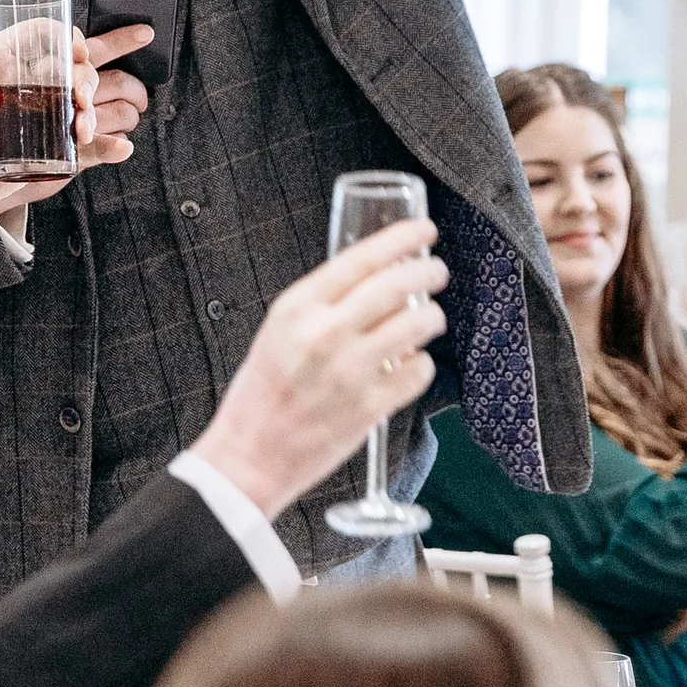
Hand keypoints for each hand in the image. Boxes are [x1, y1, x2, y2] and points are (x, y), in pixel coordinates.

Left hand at [0, 22, 152, 215]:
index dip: (62, 36)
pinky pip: (83, 145)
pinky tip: (122, 149)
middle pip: (68, 68)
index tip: (78, 51)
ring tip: (83, 132)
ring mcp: (38, 116)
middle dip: (85, 80)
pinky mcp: (48, 148)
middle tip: (81, 101)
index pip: (36, 37)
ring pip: (81, 102)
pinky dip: (105, 146)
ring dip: (92, 112)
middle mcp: (23, 85)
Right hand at [190, 220, 448, 519]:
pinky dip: (423, 364)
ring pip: (417, 325)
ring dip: (433, 316)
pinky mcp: (369, 408)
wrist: (249, 456)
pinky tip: (414, 363)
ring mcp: (349, 372)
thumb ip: (321, 304)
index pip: (361, 258)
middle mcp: (324, 334)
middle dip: (428, 271)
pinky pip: (418, 372)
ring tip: (431, 317)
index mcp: (297, 308)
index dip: (401, 239)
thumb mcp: (279, 330)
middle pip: (396, 285)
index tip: (424, 230)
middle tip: (437, 270)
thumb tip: (376, 274)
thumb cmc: (264, 390)